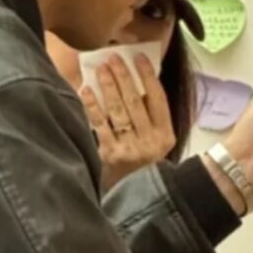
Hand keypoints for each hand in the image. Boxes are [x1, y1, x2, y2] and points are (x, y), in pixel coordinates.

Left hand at [78, 51, 176, 190]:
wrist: (132, 195)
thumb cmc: (142, 162)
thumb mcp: (156, 141)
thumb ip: (152, 117)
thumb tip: (138, 80)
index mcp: (166, 135)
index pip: (158, 99)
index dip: (148, 76)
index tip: (138, 57)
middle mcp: (150, 141)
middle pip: (136, 101)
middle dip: (123, 76)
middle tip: (113, 57)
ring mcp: (130, 149)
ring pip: (118, 110)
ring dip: (108, 86)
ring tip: (101, 68)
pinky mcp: (110, 155)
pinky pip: (101, 125)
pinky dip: (93, 106)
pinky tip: (86, 90)